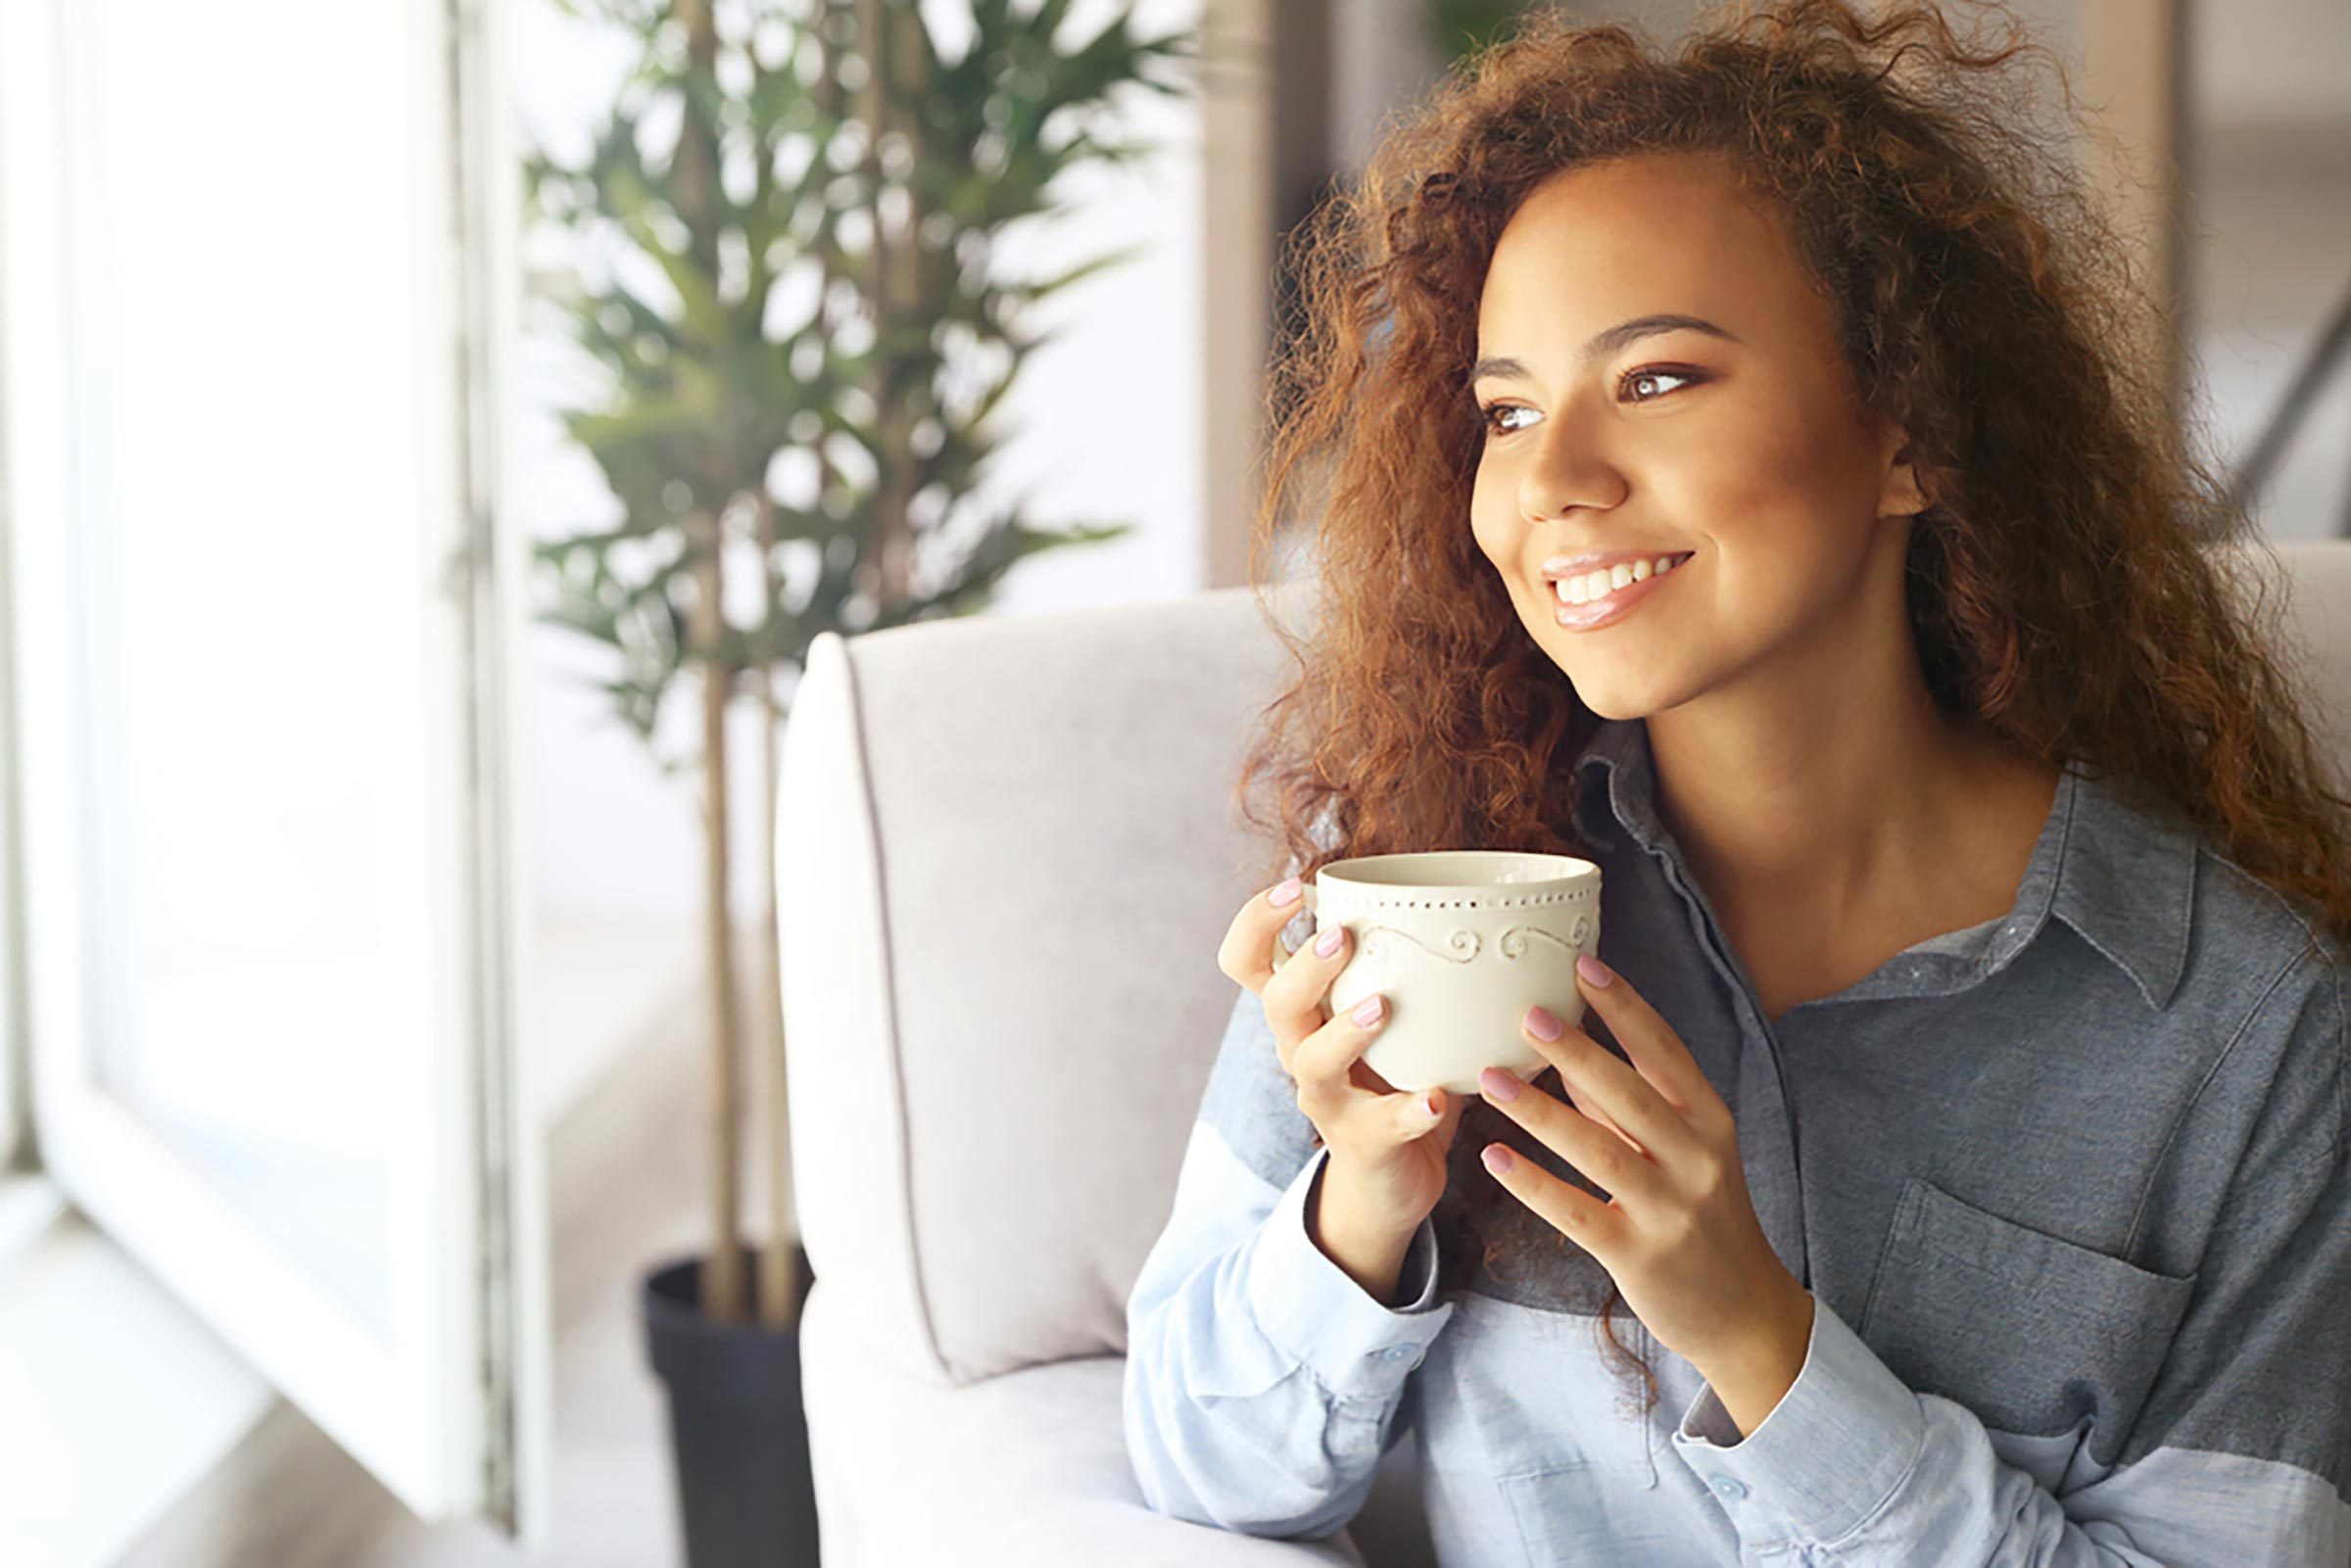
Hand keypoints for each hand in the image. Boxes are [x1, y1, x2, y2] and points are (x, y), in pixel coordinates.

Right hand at [1216, 877, 1469, 1234]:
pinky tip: (1434, 1099)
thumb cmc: (1397, 1079)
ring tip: (1380, 1007)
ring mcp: (1327, 1101)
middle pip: (1274, 1003)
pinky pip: (1380, 1126)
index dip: (1257, 921)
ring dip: (1343, 1031)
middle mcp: (1301, 1052)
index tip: (1297, 886)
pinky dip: (1409, 1111)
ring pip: (1312, 1062)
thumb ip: (1412, 967)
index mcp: (1303, 1014)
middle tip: (1340, 938)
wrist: (1389, 1183)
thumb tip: (1476, 896)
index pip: (1248, 960)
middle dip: (1304, 968)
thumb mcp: (1392, 1019)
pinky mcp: (1363, 1143)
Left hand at [1473, 953, 1808, 1374]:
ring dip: (1541, 1111)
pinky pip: (1578, 1213)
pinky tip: (1494, 1158)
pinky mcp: (1640, 1255)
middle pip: (1632, 1094)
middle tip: (1526, 1013)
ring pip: (1600, 1150)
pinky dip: (1533, 1184)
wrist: (1744, 1313)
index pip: (1666, 1053)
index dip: (1626, 1007)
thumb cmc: (1705, 1218)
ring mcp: (1670, 1209)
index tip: (1584, 965)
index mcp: (1710, 1122)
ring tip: (1489, 1079)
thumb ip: (1629, 1106)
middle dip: (1577, 1050)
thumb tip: (1569, 1052)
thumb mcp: (1684, 1152)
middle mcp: (1697, 1159)